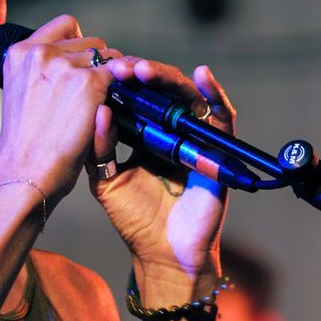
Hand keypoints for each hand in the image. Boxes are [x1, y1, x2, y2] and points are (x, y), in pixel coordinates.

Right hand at [0, 15, 119, 202]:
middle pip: (91, 43)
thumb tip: (72, 64)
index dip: (78, 46)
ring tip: (101, 108)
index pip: (65, 25)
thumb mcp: (19, 94)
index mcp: (19, 52)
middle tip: (93, 97)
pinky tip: (113, 112)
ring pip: (110, 59)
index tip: (80, 69)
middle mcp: (40, 52)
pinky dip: (123, 93)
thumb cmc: (24, 146)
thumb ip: (39, 73)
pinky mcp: (90, 82)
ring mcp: (65, 66)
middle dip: (97, 66)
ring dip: (112, 80)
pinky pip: (121, 77)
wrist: (25, 174)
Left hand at [89, 56, 232, 278]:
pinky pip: (222, 117)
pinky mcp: (218, 149)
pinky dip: (216, 94)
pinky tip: (203, 76)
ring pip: (187, 96)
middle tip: (121, 67)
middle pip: (160, 91)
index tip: (101, 70)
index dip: (121, 82)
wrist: (163, 253)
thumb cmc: (135, 219)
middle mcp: (170, 131)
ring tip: (146, 70)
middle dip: (142, 75)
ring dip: (168, 78)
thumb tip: (99, 110)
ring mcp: (195, 138)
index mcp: (143, 134)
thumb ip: (99, 148)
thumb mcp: (106, 180)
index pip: (135, 97)